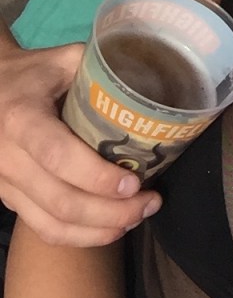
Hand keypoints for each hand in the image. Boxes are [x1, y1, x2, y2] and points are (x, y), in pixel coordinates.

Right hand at [0, 40, 160, 245]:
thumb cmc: (33, 72)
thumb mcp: (63, 59)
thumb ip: (101, 68)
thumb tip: (153, 74)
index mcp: (22, 118)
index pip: (59, 157)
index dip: (98, 177)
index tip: (135, 182)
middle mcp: (8, 157)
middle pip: (61, 201)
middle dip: (111, 211)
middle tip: (150, 203)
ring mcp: (5, 183)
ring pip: (53, 224)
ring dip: (101, 229)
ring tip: (138, 217)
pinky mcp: (10, 199)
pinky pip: (43, 230)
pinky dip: (80, 237)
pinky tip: (111, 229)